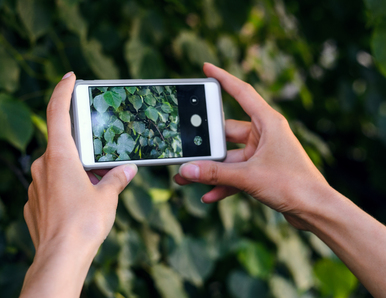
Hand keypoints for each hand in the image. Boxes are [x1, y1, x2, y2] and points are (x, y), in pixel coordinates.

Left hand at [21, 72, 137, 297]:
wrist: (60, 257)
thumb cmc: (84, 224)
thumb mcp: (107, 197)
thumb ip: (117, 178)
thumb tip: (128, 170)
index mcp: (60, 156)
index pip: (58, 112)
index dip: (62, 90)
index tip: (69, 77)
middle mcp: (43, 166)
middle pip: (62, 145)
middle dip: (82, 150)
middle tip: (101, 162)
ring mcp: (35, 185)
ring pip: (57, 168)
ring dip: (75, 171)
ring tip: (94, 188)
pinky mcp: (33, 203)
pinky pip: (50, 187)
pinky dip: (65, 188)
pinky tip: (78, 204)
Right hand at [174, 63, 328, 229]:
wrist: (315, 210)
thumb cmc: (293, 185)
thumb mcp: (248, 177)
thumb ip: (215, 173)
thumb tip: (186, 170)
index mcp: (268, 123)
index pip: (242, 92)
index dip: (223, 78)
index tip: (206, 68)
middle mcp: (264, 134)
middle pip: (226, 132)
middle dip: (205, 145)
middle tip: (184, 149)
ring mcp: (262, 153)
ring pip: (228, 157)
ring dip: (210, 169)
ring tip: (186, 177)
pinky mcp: (261, 170)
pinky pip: (236, 173)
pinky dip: (223, 183)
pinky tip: (208, 194)